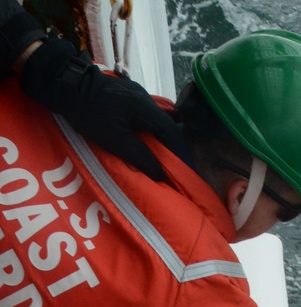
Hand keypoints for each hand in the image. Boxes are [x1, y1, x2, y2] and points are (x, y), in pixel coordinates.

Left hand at [19, 38, 185, 180]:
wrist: (66, 86)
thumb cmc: (89, 114)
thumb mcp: (115, 140)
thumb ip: (140, 157)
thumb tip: (161, 175)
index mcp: (145, 108)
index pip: (172, 133)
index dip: (180, 154)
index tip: (183, 172)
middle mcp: (146, 99)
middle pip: (168, 126)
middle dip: (172, 148)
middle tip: (173, 168)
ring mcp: (137, 94)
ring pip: (157, 121)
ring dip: (161, 140)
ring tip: (161, 159)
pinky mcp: (128, 95)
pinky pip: (146, 116)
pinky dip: (150, 131)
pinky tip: (146, 142)